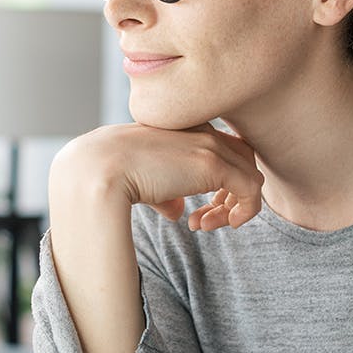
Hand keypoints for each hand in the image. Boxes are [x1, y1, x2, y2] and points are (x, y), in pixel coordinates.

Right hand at [53, 122, 264, 231]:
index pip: (223, 149)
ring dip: (233, 207)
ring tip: (204, 225)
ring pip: (250, 176)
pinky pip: (251, 190)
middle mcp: (202, 130)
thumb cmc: (112, 174)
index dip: (219, 182)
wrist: (100, 169)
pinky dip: (242, 212)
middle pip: (242, 159)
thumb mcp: (144, 181)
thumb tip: (178, 211)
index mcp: (185, 127)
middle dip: (230, 194)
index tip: (197, 209)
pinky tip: (212, 226)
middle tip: (205, 218)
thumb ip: (166, 193)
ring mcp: (210, 146)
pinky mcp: (215, 165)